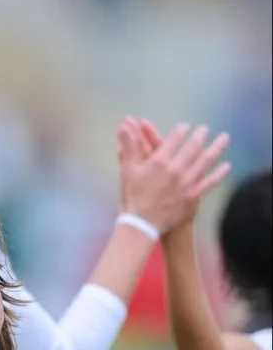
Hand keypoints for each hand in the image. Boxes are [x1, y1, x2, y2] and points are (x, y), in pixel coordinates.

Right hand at [117, 117, 230, 234]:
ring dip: (216, 147)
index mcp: (160, 161)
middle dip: (200, 135)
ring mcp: (188, 181)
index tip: (185, 127)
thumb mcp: (127, 170)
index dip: (181, 131)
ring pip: (206, 160)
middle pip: (193, 147)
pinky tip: (227, 165)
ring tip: (224, 138)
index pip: (174, 139)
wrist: (141, 224)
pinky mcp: (194, 195)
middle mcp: (177, 168)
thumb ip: (129, 146)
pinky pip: (211, 181)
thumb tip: (122, 126)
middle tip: (205, 129)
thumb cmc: (133, 196)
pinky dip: (220, 173)